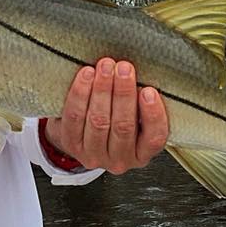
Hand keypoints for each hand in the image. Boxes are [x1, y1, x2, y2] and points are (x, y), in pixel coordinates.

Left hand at [44, 57, 168, 173]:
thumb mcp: (137, 116)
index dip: (153, 114)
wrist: (82, 131)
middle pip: (123, 126)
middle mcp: (120, 160)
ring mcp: (94, 155)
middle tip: (124, 68)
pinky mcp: (71, 144)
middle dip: (123, 93)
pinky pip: (75, 117)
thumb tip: (144, 76)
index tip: (149, 91)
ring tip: (106, 66)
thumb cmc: (116, 118)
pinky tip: (86, 75)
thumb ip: (142, 103)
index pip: (154, 138)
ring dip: (102, 89)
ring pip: (99, 121)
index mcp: (142, 153)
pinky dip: (80, 93)